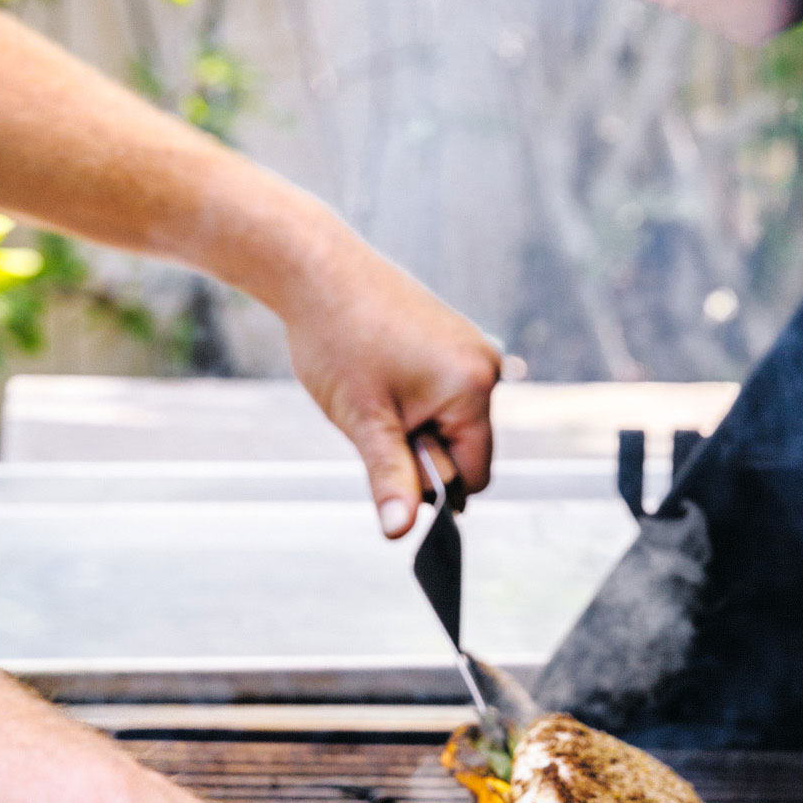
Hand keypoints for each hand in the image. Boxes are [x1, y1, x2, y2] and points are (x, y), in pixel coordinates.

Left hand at [280, 227, 500, 538]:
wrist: (317, 269)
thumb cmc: (338, 341)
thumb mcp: (364, 423)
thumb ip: (390, 480)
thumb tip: (401, 533)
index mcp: (474, 388)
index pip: (475, 474)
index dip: (433, 483)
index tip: (391, 456)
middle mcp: (485, 366)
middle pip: (465, 448)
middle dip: (422, 448)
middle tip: (376, 417)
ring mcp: (472, 347)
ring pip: (451, 421)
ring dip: (416, 424)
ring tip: (375, 391)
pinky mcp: (454, 337)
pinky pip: (444, 392)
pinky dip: (415, 399)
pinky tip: (382, 374)